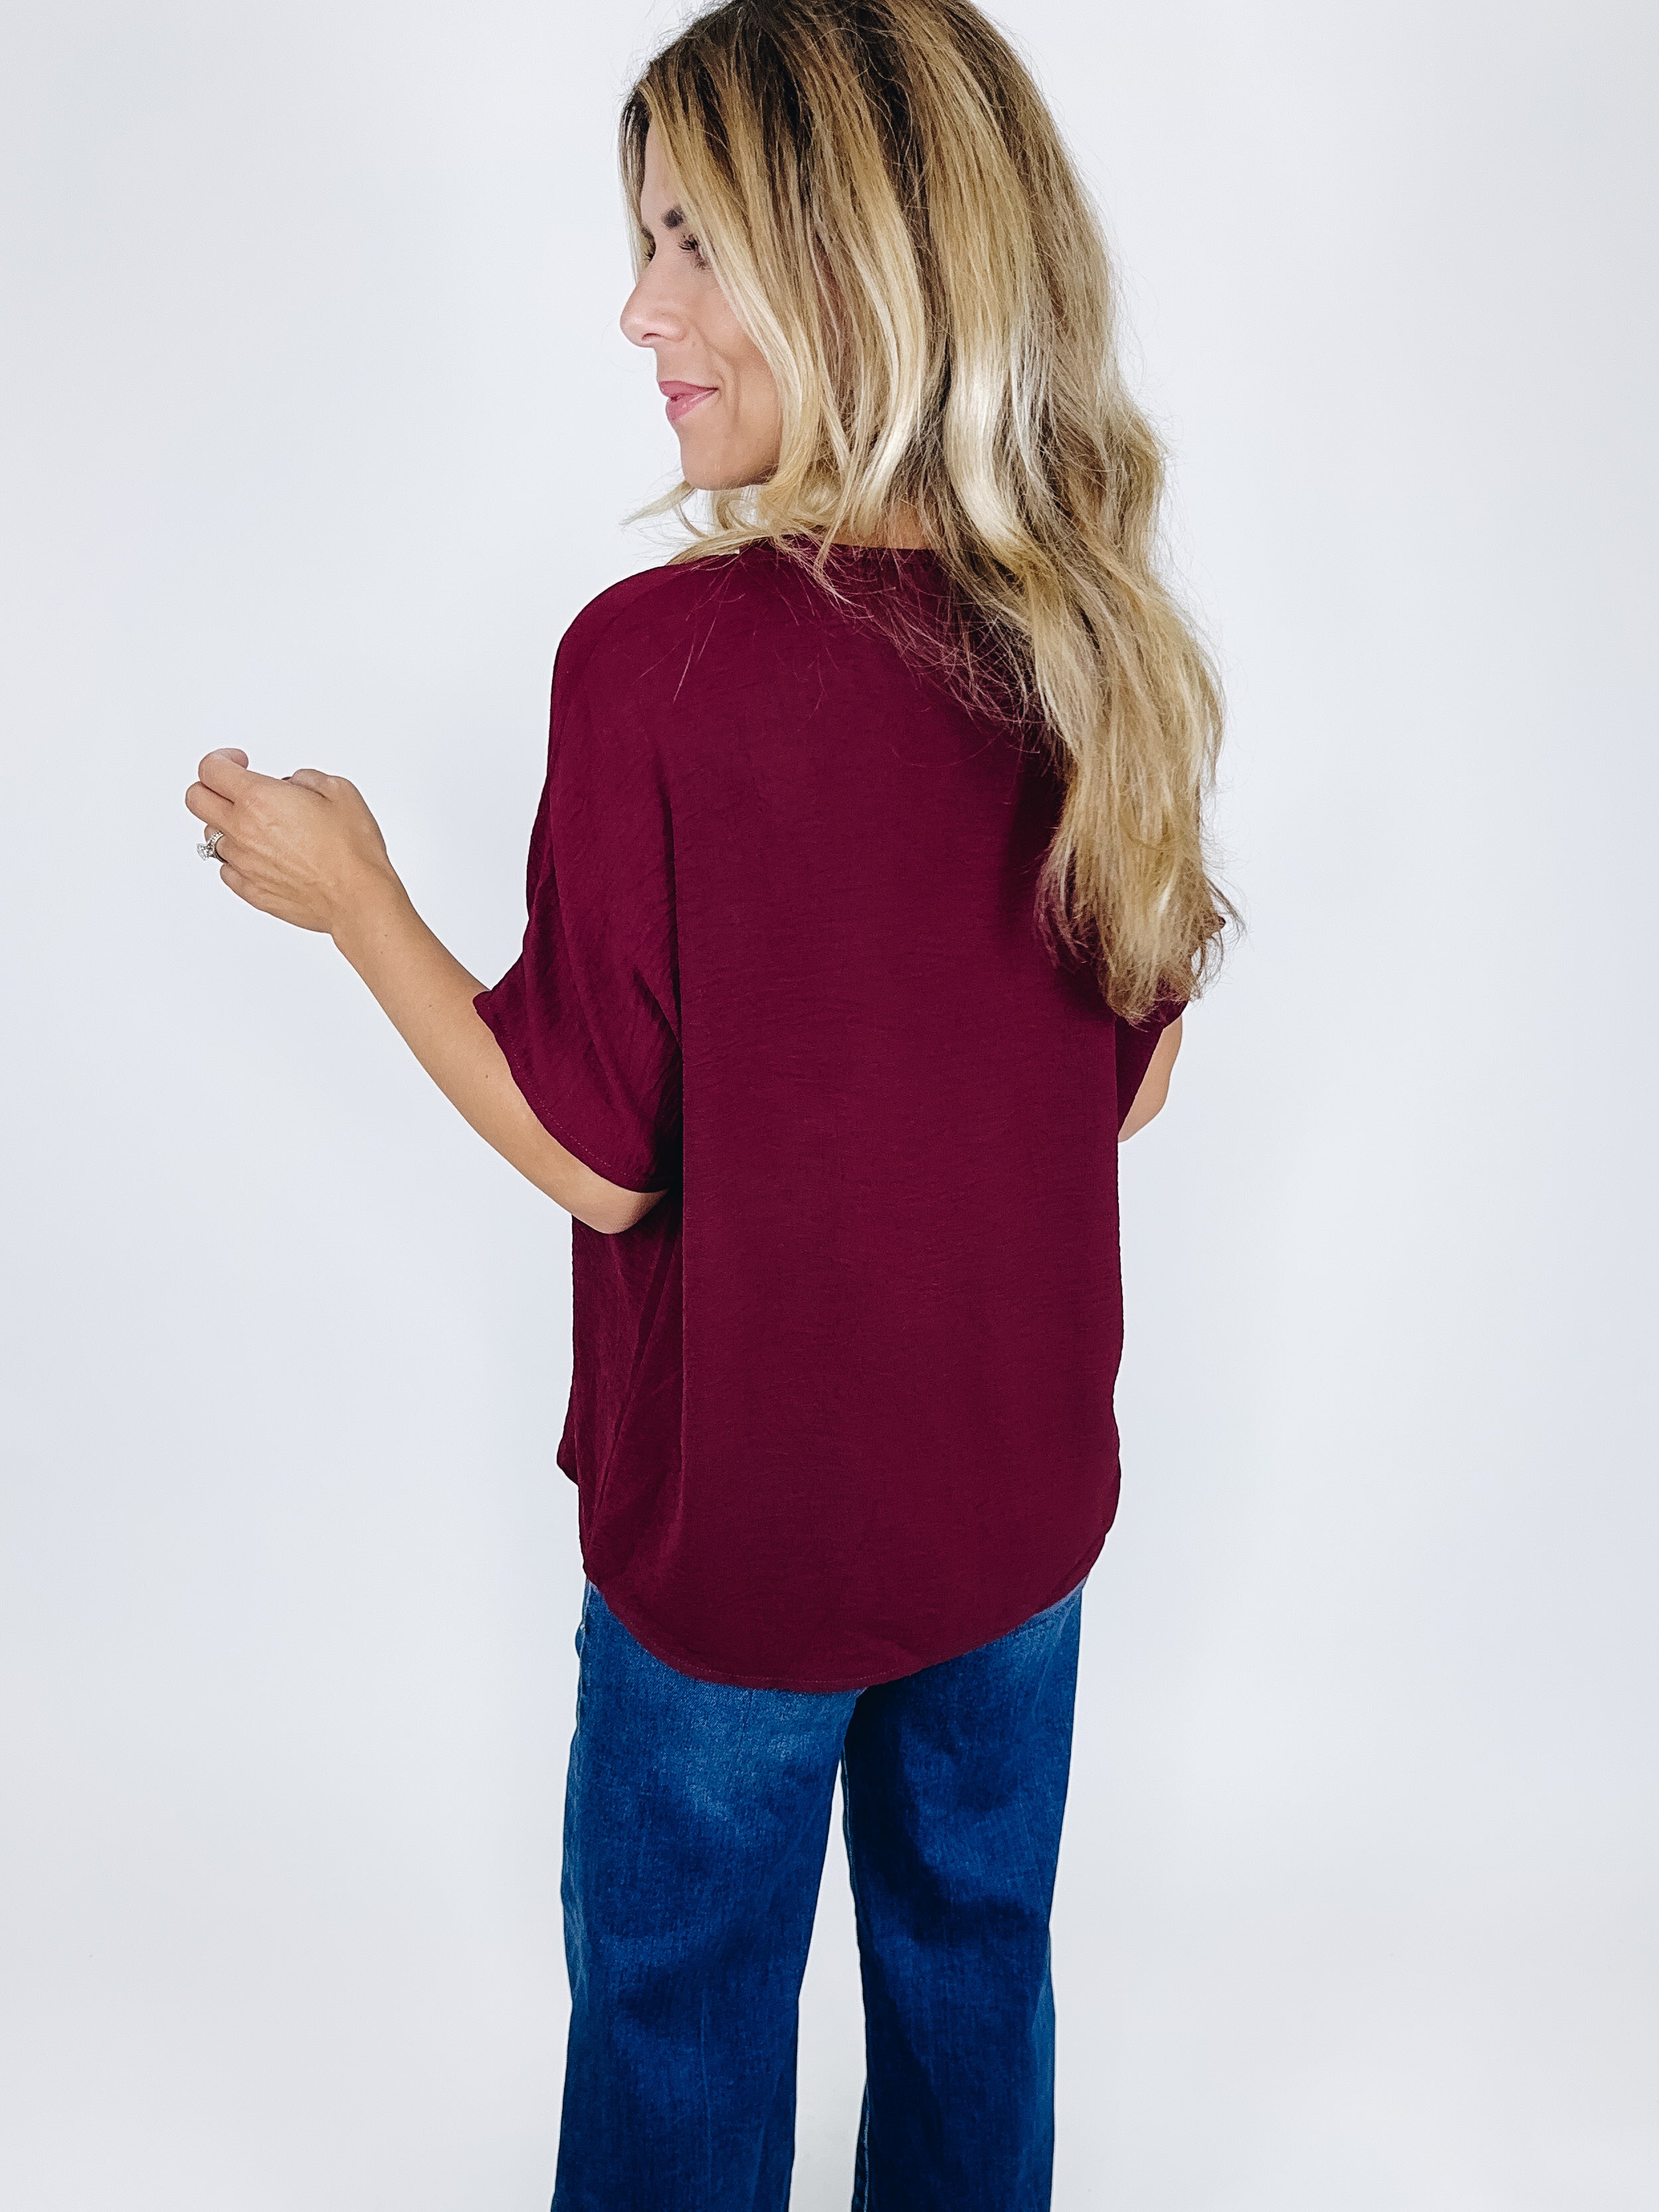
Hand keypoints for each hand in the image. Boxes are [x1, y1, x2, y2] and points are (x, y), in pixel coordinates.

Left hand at [185, 749, 401, 937]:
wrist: (357, 898)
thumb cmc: (351, 851)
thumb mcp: (339, 790)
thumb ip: (306, 779)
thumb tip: (294, 785)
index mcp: (259, 799)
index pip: (211, 769)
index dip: (222, 759)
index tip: (237, 762)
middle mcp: (242, 830)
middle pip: (196, 800)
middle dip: (210, 787)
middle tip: (232, 788)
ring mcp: (243, 863)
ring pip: (210, 835)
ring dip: (227, 825)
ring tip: (256, 826)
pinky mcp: (250, 890)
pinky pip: (226, 868)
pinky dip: (237, 857)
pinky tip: (259, 854)